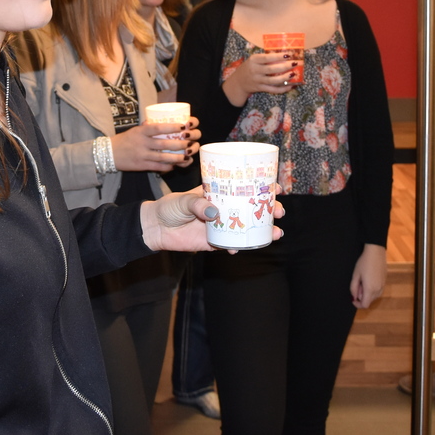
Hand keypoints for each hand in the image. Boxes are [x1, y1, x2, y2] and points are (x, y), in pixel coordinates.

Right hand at [110, 119, 199, 171]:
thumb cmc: (126, 140)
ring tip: (187, 156)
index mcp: (141, 132)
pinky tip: (175, 165)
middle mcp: (142, 143)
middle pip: (164, 144)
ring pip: (163, 157)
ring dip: (177, 158)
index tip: (183, 125)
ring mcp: (142, 155)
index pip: (158, 128)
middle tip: (189, 143)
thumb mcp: (136, 130)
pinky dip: (167, 166)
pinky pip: (157, 166)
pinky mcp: (142, 165)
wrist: (110, 153)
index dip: (171, 127)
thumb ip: (149, 128)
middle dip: (179, 144)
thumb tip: (165, 123)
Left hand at [140, 191, 285, 252]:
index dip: (262, 187)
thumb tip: (213, 213)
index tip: (276, 188)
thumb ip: (197, 204)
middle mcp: (224, 208)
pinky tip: (242, 247)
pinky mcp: (214, 241)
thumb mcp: (182, 200)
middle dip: (269, 210)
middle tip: (279, 211)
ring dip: (262, 230)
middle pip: (252, 208)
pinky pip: (231, 244)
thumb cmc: (169, 207)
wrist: (155, 228)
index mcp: (219, 193)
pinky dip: (238, 246)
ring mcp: (221, 225)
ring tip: (275, 233)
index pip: (244, 188)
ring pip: (246, 227)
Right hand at [222, 51, 297, 104]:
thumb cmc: (249, 68)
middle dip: (284, 66)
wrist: (239, 82)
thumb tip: (283, 56)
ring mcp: (258, 80)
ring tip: (293, 74)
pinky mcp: (260, 88)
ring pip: (273, 81)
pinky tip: (289, 86)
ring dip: (285, 78)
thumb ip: (265, 58)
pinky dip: (282, 89)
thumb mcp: (254, 60)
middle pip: (271, 69)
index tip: (288, 55)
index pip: (267, 58)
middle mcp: (255, 70)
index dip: (278, 56)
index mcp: (254, 60)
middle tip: (294, 64)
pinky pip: (273, 90)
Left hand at [350, 243, 386, 308]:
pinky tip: (369, 279)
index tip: (353, 299)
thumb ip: (353, 288)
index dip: (358, 305)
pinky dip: (372, 289)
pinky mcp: (385, 281)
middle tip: (358, 285)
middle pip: (369, 301)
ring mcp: (383, 285)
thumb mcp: (355, 275)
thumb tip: (354, 297)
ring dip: (367, 293)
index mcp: (370, 289)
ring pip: (374, 296)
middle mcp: (378, 289)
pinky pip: (378, 290)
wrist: (376, 252)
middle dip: (362, 297)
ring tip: (363, 281)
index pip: (365, 305)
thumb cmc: (364, 262)